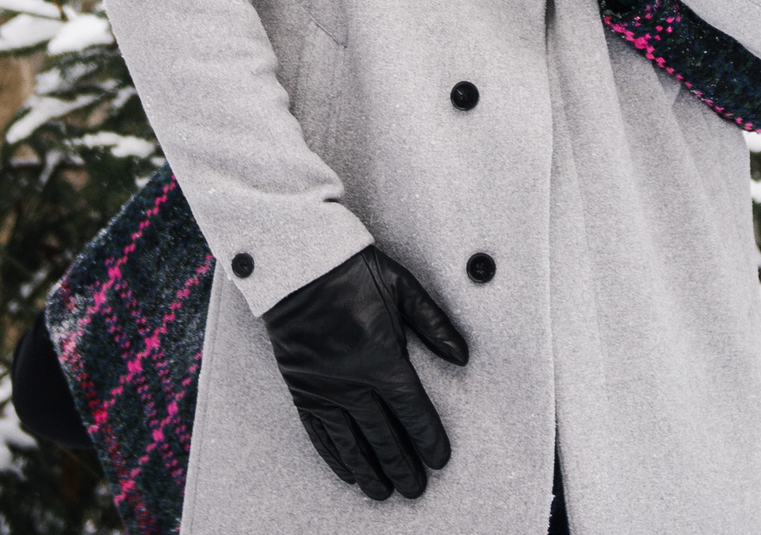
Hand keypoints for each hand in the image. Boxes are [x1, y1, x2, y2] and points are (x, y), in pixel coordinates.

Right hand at [262, 245, 469, 501]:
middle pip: (383, 436)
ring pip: (351, 443)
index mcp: (382, 359)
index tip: (439, 459)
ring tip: (384, 492)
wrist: (300, 267)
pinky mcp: (302, 389)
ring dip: (370, 470)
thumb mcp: (404, 288)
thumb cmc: (353, 273)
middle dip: (403, 465)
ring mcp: (325, 389)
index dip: (428, 439)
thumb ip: (435, 325)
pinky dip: (334, 456)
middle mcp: (352, 382)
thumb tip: (461, 355)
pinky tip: (347, 471)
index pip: (412, 412)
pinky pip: (319, 432)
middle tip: (416, 488)